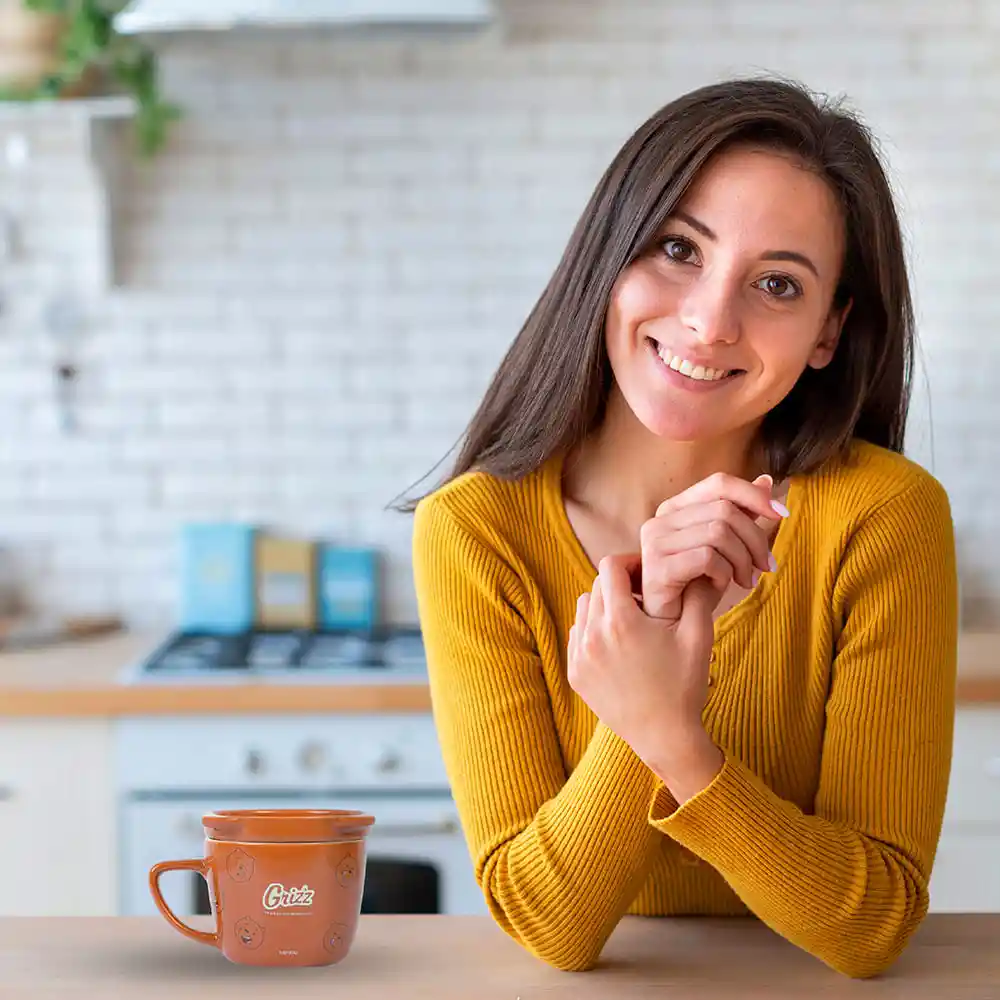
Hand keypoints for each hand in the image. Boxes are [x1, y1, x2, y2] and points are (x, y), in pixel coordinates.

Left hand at [568, 554, 722, 799]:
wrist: (665, 737)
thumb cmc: (685, 685)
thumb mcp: (698, 636)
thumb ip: (696, 595)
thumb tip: (694, 567)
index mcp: (621, 621)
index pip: (611, 566)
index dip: (630, 562)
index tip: (647, 574)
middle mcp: (592, 635)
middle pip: (597, 586)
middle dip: (619, 584)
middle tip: (644, 596)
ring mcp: (580, 656)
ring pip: (584, 609)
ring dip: (604, 606)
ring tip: (632, 620)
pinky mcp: (575, 674)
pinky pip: (577, 635)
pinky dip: (594, 631)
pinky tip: (620, 645)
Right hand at [639, 472, 788, 622]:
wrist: (672, 624)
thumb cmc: (696, 584)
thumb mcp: (725, 545)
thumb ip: (740, 512)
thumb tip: (766, 481)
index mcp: (675, 508)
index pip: (719, 483)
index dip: (754, 495)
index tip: (782, 515)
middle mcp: (660, 519)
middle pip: (725, 510)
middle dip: (755, 539)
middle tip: (766, 566)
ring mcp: (655, 542)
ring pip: (719, 533)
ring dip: (742, 560)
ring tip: (745, 580)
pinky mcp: (658, 567)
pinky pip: (707, 557)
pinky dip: (724, 573)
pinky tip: (721, 585)